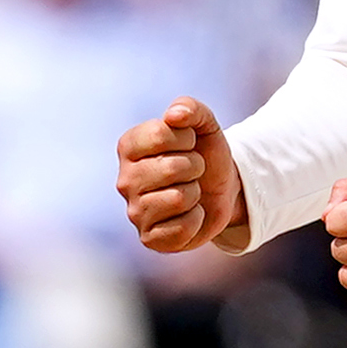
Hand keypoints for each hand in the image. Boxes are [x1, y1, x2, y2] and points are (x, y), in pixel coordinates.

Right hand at [118, 98, 246, 254]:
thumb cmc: (205, 153)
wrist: (222, 190)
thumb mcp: (204, 124)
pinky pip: (182, 228)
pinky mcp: (149, 239)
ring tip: (190, 192)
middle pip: (172, 168)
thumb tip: (174, 115)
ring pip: (178, 198)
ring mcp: (134, 212)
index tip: (189, 144)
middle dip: (195, 167)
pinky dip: (196, 220)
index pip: (161, 133)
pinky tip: (189, 215)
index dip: (187, 137)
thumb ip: (190, 108)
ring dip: (196, 194)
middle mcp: (124, 180)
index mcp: (129, 146)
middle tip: (192, 171)